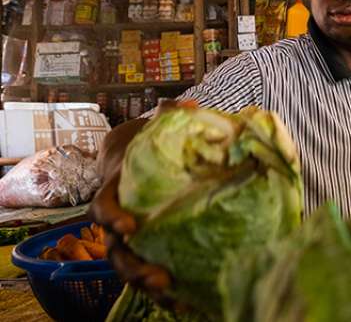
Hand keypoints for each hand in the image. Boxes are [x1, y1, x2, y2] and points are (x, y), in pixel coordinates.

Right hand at [89, 101, 181, 305]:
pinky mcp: (149, 247)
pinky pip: (149, 269)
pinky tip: (186, 303)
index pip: (102, 207)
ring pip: (127, 266)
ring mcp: (131, 236)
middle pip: (113, 249)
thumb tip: (190, 106)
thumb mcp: (155, 125)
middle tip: (157, 277)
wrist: (138, 157)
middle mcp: (118, 217)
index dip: (111, 218)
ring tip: (172, 296)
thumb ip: (169, 113)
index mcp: (115, 189)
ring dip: (146, 284)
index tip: (128, 226)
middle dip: (132, 266)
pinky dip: (162, 290)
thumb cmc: (148, 142)